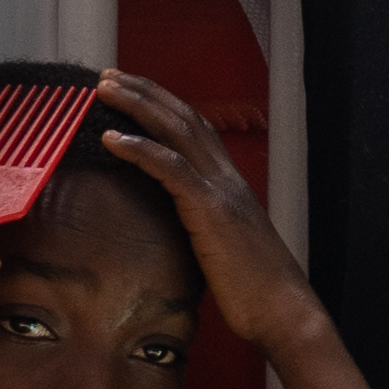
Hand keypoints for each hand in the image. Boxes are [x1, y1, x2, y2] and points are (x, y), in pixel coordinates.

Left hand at [90, 71, 330, 357]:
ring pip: (176, 131)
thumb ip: (202, 225)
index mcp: (231, 186)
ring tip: (104, 90)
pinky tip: (111, 138)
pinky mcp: (210, 210)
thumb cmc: (254, 290)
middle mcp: (228, 179)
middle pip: (184, 118)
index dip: (164, 105)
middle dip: (145, 92)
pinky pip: (170, 168)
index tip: (132, 90)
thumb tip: (175, 225)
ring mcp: (221, 191)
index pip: (196, 129)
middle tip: (108, 77)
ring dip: (137, 106)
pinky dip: (139, 148)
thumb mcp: (224, 247)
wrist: (284, 311)